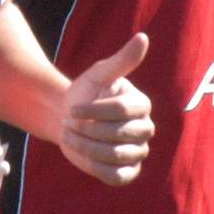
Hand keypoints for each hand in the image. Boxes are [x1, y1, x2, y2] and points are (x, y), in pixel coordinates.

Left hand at [59, 33, 154, 185]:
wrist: (68, 118)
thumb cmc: (85, 93)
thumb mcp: (99, 74)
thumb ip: (121, 60)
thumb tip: (143, 37)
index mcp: (141, 105)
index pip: (122, 111)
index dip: (93, 111)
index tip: (73, 108)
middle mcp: (145, 129)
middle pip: (119, 135)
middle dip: (88, 130)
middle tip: (71, 124)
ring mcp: (137, 152)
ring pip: (115, 156)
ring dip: (86, 147)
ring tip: (71, 136)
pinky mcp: (127, 171)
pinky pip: (116, 176)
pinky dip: (94, 167)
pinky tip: (81, 153)